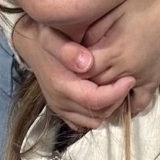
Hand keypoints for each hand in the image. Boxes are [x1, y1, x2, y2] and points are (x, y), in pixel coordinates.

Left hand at [14, 0, 159, 128]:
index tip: (64, 65)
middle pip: (95, 87)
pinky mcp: (153, 82)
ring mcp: (141, 78)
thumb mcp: (111, 11)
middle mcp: (127, 69)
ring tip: (88, 91)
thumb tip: (74, 47)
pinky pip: (138, 104)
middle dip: (81, 84)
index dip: (71, 70)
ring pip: (112, 98)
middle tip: (71, 79)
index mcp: (114, 51)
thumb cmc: (140, 5)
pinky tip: (114, 102)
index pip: (84, 71)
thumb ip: (91, 31)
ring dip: (99, 97)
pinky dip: (125, 107)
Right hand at [14, 15, 134, 128]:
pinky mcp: (60, 109)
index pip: (96, 101)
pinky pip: (83, 122)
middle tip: (126, 82)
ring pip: (93, 121)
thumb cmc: (44, 36)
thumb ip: (67, 50)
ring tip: (117, 88)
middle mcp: (59, 101)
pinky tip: (103, 95)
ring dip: (108, 108)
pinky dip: (96, 113)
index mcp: (61, 85)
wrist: (30, 42)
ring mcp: (59, 107)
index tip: (129, 78)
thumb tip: (88, 63)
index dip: (117, 93)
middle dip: (116, 101)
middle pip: (98, 114)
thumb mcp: (51, 36)